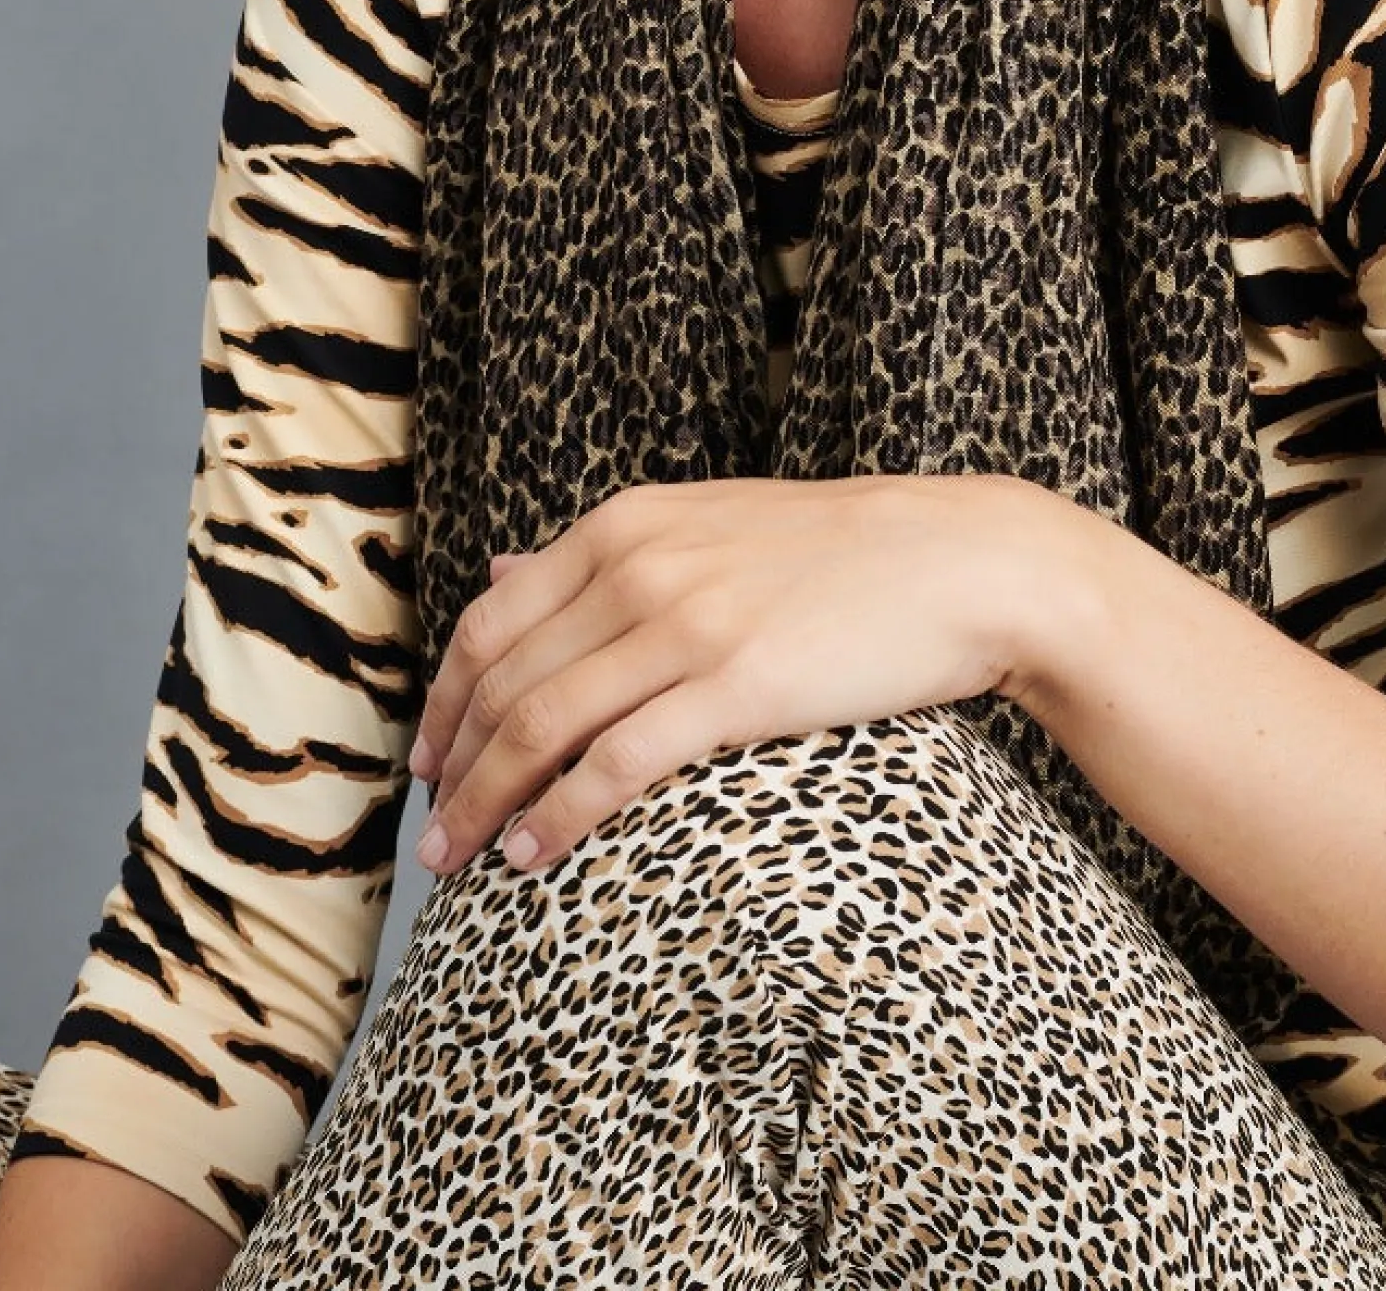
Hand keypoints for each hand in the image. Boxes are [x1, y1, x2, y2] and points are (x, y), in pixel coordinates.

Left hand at [406, 471, 1068, 877]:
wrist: (958, 562)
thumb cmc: (836, 553)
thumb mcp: (703, 524)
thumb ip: (602, 553)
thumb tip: (500, 569)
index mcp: (624, 524)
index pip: (492, 622)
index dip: (444, 701)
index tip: (426, 761)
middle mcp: (637, 566)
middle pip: (502, 680)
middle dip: (452, 766)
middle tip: (430, 834)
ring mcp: (683, 624)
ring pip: (542, 724)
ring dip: (487, 801)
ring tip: (460, 862)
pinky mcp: (734, 686)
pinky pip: (616, 763)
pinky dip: (561, 815)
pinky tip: (534, 856)